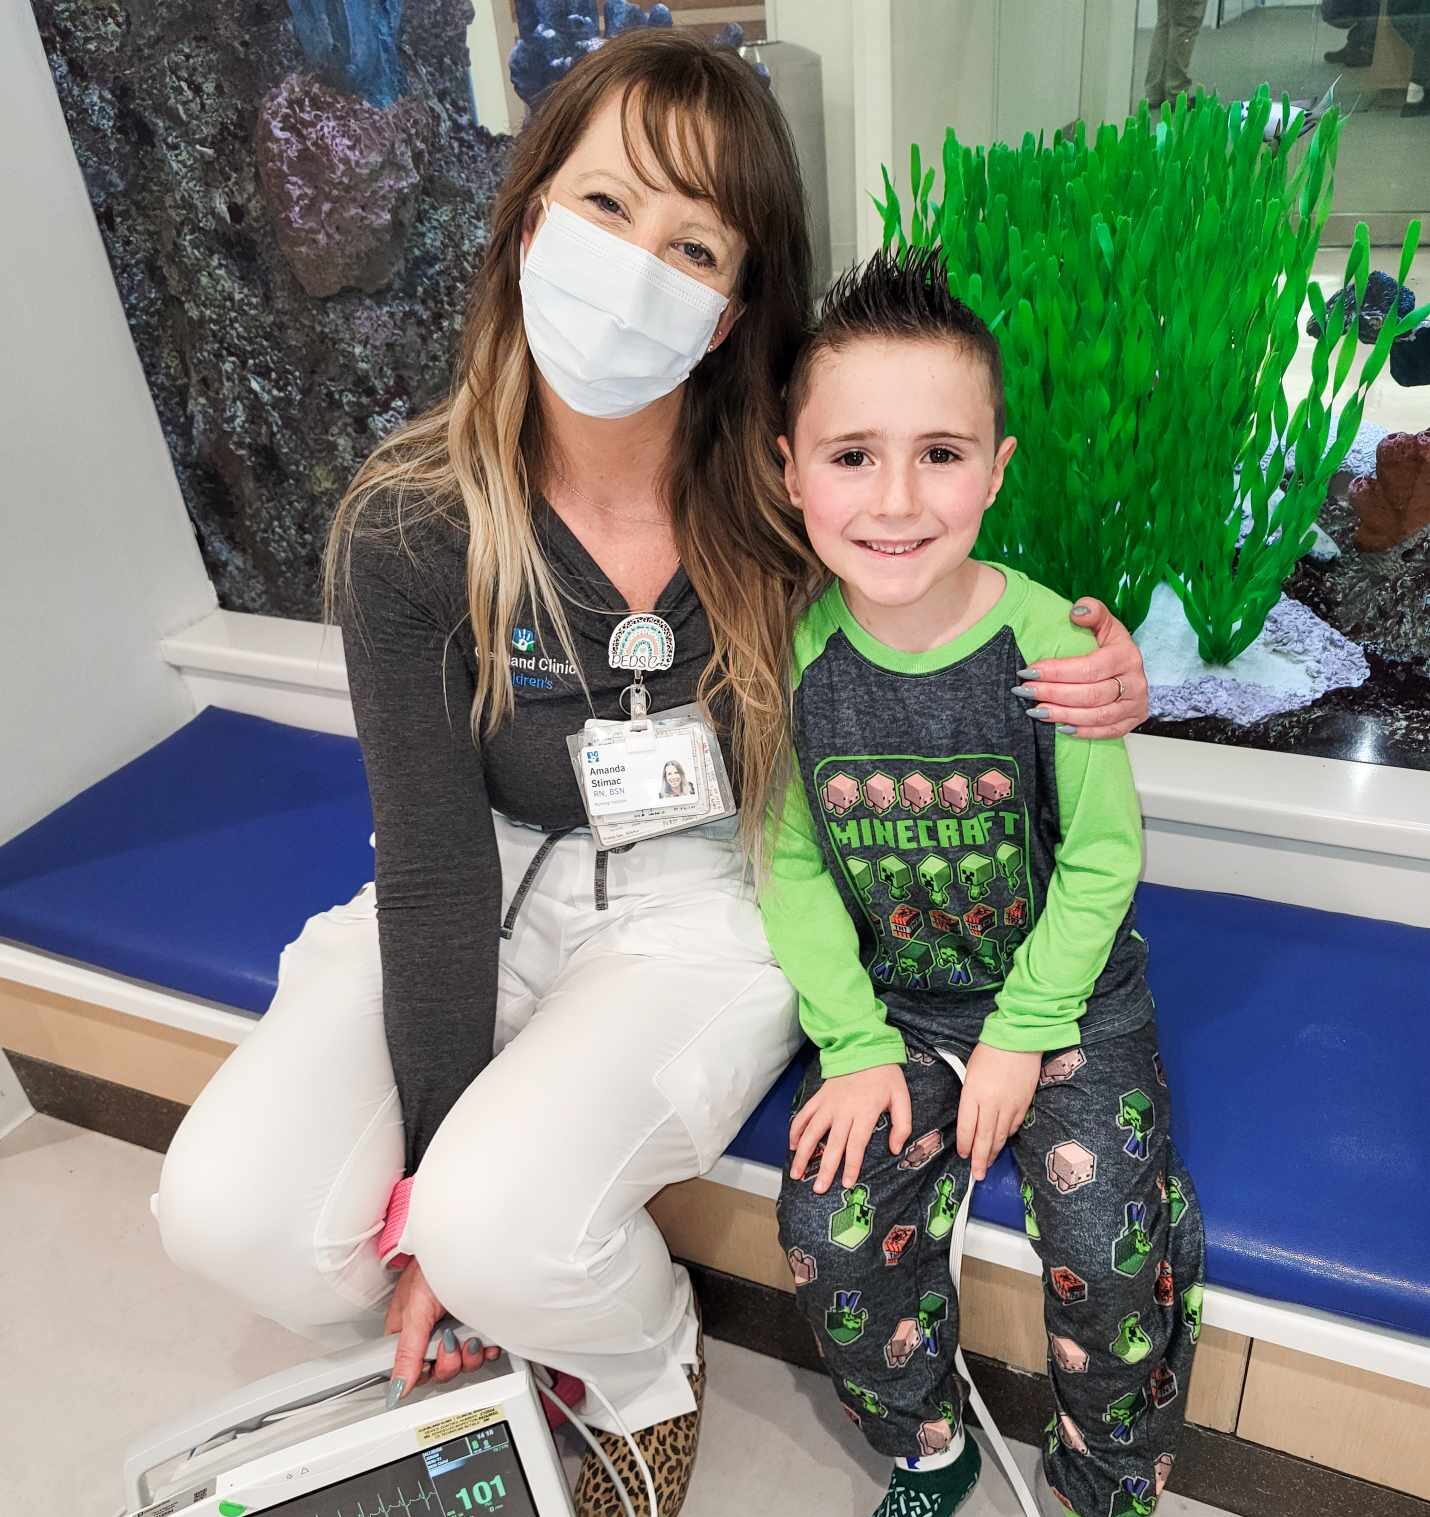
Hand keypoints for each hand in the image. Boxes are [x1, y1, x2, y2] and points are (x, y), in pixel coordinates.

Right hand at [385, 1258, 499, 1405]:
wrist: (469, 1243)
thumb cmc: (432, 1266)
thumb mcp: (416, 1310)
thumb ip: (407, 1351)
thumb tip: (398, 1386)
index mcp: (407, 1331)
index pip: (411, 1368)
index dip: (424, 1372)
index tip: (432, 1364)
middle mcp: (430, 1332)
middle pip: (438, 1369)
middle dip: (450, 1362)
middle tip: (452, 1342)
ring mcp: (455, 1329)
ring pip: (461, 1363)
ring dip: (469, 1356)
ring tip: (470, 1337)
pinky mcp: (476, 1325)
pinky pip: (482, 1351)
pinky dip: (485, 1349)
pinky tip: (485, 1339)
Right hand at [790, 1064, 912, 1194]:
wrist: (864, 1047)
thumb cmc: (885, 1076)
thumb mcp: (902, 1098)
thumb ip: (902, 1125)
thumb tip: (894, 1149)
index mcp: (864, 1112)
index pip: (856, 1144)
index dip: (851, 1165)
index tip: (846, 1183)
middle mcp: (843, 1111)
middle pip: (832, 1144)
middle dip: (825, 1168)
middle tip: (818, 1189)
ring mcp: (828, 1104)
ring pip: (812, 1132)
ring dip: (803, 1154)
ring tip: (796, 1174)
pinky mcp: (819, 1097)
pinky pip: (804, 1115)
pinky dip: (796, 1130)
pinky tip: (792, 1146)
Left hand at [957, 1044, 1040, 1181]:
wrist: (1020, 1040)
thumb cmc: (990, 1051)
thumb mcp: (971, 1072)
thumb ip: (970, 1096)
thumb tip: (970, 1117)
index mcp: (973, 1093)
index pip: (966, 1127)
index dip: (965, 1144)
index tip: (964, 1155)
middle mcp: (991, 1103)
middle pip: (984, 1138)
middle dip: (980, 1159)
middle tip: (978, 1175)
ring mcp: (1009, 1105)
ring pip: (1000, 1136)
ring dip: (994, 1152)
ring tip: (989, 1164)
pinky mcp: (1024, 1104)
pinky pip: (1014, 1126)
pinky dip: (1007, 1137)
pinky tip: (1003, 1143)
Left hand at [1016, 598, 1148, 738]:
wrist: (1129, 668)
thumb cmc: (1110, 645)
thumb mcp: (1104, 624)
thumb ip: (1093, 612)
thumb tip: (1077, 610)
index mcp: (1126, 656)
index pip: (1089, 668)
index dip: (1057, 672)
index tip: (1029, 671)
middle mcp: (1135, 682)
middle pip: (1090, 694)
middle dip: (1053, 694)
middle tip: (1025, 692)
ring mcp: (1135, 705)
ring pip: (1096, 716)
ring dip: (1063, 715)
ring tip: (1035, 710)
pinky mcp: (1132, 722)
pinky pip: (1106, 732)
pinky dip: (1082, 732)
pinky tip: (1059, 728)